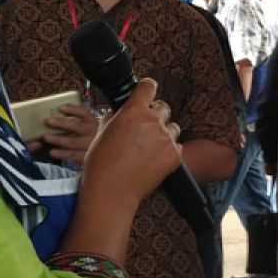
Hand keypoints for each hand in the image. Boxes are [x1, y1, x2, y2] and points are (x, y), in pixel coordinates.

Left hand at [38, 103, 100, 164]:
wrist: (102, 153)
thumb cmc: (88, 137)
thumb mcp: (87, 127)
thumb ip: (74, 121)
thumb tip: (53, 117)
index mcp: (92, 122)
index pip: (84, 113)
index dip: (73, 110)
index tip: (60, 107)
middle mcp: (93, 133)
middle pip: (77, 126)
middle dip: (62, 123)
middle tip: (48, 121)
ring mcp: (90, 146)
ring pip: (73, 142)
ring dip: (59, 139)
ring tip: (46, 137)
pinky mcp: (86, 157)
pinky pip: (73, 155)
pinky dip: (62, 153)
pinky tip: (52, 152)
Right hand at [80, 78, 181, 205]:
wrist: (112, 190)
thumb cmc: (101, 163)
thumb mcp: (101, 132)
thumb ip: (115, 117)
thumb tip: (120, 111)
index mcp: (133, 111)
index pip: (148, 87)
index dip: (147, 88)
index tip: (147, 91)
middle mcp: (153, 121)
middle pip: (163, 107)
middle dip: (155, 114)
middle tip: (144, 128)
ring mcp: (166, 138)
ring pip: (172, 127)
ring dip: (163, 132)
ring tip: (148, 147)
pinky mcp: (174, 155)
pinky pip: (176, 145)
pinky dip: (168, 150)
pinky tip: (153, 159)